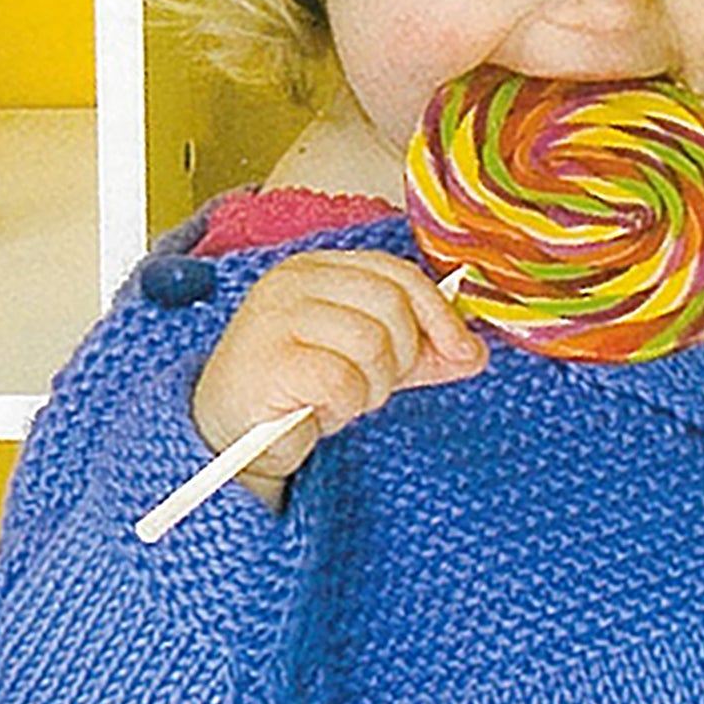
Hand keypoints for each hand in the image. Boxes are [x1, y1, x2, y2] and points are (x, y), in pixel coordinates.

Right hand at [191, 250, 488, 504]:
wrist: (227, 435)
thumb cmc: (297, 391)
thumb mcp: (368, 363)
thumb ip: (420, 352)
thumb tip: (476, 352)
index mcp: (318, 268)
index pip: (398, 275)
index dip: (440, 315)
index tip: (464, 354)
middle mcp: (292, 282)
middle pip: (392, 307)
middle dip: (401, 357)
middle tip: (374, 386)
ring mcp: (276, 317)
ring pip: (372, 345)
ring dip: (370, 388)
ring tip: (341, 398)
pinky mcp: (270, 360)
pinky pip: (343, 381)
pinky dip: (343, 406)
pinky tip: (319, 411)